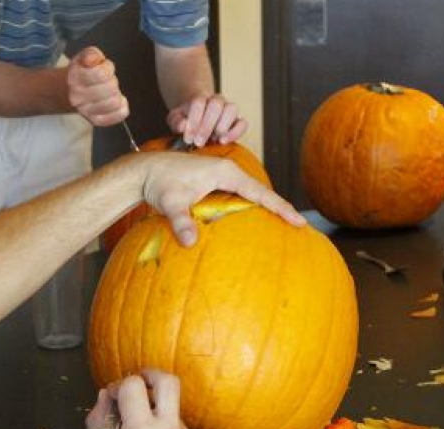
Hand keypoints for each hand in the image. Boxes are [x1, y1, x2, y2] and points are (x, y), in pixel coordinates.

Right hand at [68, 46, 128, 126]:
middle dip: (112, 81)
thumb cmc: (83, 73)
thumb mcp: (85, 57)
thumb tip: (93, 59)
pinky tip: (114, 101)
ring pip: (115, 103)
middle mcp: (77, 97)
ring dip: (116, 94)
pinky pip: (120, 115)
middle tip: (107, 82)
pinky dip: (122, 107)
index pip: (101, 74)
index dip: (107, 69)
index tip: (103, 69)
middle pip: (111, 89)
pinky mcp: (96, 121)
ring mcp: (86, 112)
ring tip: (109, 92)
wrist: (71, 92)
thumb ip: (91, 54)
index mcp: (74, 78)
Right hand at [86, 370, 197, 428]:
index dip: (118, 386)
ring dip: (154, 406)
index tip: (111, 399)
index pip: (133, 385)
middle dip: (149, 375)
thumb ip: (97, 421)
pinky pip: (176, 426)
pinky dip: (162, 427)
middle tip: (136, 384)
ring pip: (171, 405)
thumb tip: (103, 396)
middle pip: (168, 381)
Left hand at [130, 152, 305, 245]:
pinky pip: (238, 195)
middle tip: (298, 224)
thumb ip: (181, 221)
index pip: (259, 192)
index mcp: (224, 172)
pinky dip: (250, 205)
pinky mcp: (214, 182)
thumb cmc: (158, 183)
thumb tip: (190, 242)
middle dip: (278, 206)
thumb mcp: (170, 203)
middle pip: (259, 191)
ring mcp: (221, 175)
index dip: (279, 207)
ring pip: (249, 193)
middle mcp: (227, 171)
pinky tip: (254, 218)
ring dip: (266, 206)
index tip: (297, 220)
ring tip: (284, 221)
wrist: (145, 171)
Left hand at [167, 94, 247, 146]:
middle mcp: (216, 100)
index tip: (188, 138)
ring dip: (222, 126)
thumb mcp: (176, 119)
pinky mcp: (237, 121)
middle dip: (207, 126)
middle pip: (216, 105)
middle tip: (199, 142)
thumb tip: (183, 125)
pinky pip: (243, 123)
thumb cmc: (187, 118)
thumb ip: (176, 121)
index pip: (199, 102)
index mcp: (200, 97)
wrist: (199, 117)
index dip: (194, 120)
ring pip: (232, 109)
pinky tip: (224, 141)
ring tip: (213, 139)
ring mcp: (228, 109)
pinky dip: (236, 132)